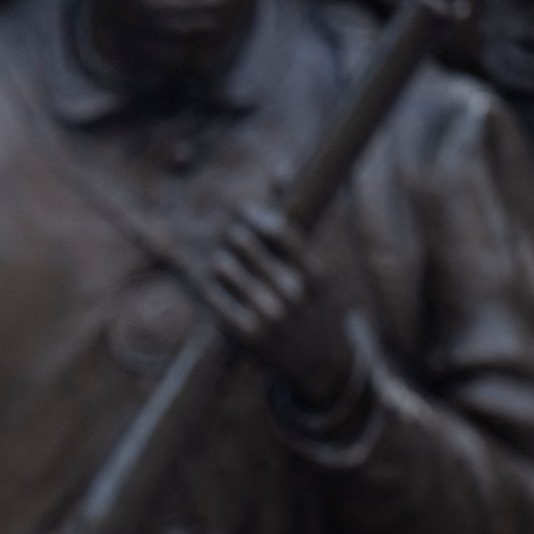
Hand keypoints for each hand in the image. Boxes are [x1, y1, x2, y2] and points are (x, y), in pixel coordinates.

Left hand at [201, 201, 360, 410]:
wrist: (322, 366)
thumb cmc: (314, 307)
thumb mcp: (316, 269)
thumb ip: (291, 222)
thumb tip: (277, 167)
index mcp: (314, 272)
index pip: (279, 229)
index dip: (255, 214)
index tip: (244, 211)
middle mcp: (293, 292)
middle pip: (245, 244)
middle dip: (233, 236)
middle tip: (230, 238)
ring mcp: (269, 314)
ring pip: (225, 268)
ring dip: (219, 261)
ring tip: (223, 262)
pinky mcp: (248, 335)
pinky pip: (216, 300)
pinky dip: (211, 287)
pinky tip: (214, 286)